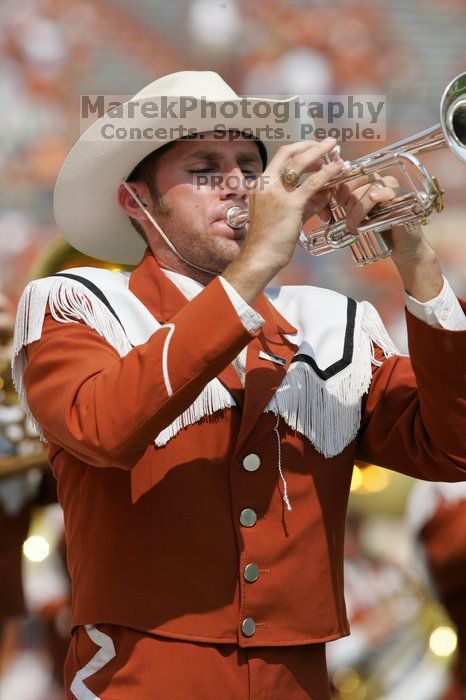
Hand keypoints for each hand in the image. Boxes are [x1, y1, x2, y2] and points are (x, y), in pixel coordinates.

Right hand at [223, 138, 343, 302]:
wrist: (259, 258)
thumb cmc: (268, 242)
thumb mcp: (285, 217)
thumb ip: (303, 203)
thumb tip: (323, 195)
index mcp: (261, 185)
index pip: (281, 156)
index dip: (300, 148)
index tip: (315, 148)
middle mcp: (266, 184)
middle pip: (289, 153)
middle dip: (311, 145)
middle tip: (329, 143)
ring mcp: (277, 193)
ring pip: (301, 164)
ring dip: (320, 153)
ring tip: (336, 151)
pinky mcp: (290, 205)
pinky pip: (312, 183)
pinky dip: (328, 173)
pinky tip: (338, 168)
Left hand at [335, 175, 443, 300]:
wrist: (401, 247)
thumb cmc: (377, 230)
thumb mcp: (357, 215)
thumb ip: (344, 205)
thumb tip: (322, 198)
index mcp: (370, 181)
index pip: (351, 175)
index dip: (341, 188)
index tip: (337, 204)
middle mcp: (382, 181)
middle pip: (358, 183)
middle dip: (348, 203)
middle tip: (348, 221)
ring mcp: (394, 188)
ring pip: (369, 190)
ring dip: (358, 209)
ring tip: (355, 225)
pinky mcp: (404, 199)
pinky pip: (390, 192)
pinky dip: (380, 195)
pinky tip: (374, 198)